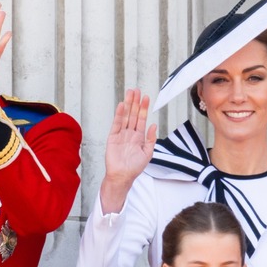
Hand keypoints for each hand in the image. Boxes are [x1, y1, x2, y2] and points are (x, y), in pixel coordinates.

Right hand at [100, 89, 157, 213]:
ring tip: (130, 93)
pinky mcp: (113, 137)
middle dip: (135, 102)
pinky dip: (119, 115)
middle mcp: (129, 133)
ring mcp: (121, 134)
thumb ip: (151, 139)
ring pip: (125, 116)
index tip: (146, 97)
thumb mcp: (148, 153)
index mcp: (138, 136)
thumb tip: (154, 125)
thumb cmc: (135, 167)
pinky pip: (117, 124)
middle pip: (133, 114)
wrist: (123, 176)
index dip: (143, 108)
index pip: (141, 119)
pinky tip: (122, 106)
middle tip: (136, 90)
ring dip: (128, 105)